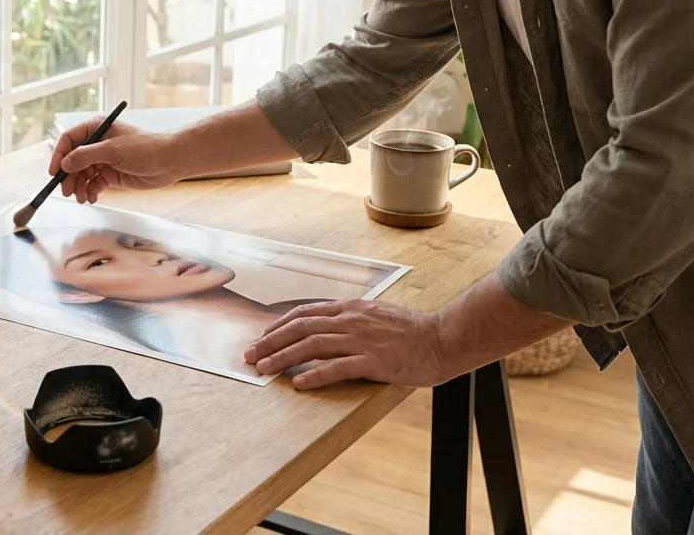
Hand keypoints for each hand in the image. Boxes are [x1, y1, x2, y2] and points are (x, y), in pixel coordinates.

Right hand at [48, 119, 180, 203]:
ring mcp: (104, 159)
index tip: (54, 173)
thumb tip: (64, 164)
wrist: (170, 162)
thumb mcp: (112, 150)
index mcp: (96, 129)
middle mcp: (97, 143)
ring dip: (79, 187)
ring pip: (82, 174)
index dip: (59, 156)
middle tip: (67, 192)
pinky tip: (91, 199)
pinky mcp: (111, 174)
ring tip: (82, 198)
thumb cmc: (145, 148)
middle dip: (69, 177)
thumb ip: (86, 156)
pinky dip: (90, 191)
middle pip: (73, 160)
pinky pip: (93, 183)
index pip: (69, 140)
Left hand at [243, 299, 451, 389]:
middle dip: (270, 342)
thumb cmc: (412, 331)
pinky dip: (314, 375)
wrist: (443, 338)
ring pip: (312, 345)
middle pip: (300, 327)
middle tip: (250, 355)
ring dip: (283, 357)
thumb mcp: (376, 315)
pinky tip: (298, 384)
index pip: (305, 313)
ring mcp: (361, 340)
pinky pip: (337, 367)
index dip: (279, 326)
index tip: (262, 337)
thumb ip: (351, 319)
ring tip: (264, 369)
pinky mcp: (373, 361)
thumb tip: (326, 327)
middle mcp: (351, 320)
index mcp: (351, 308)